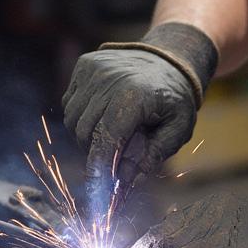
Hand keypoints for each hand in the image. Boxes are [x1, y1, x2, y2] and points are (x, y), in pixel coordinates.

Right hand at [62, 23, 217, 214]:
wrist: (171, 57)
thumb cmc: (176, 98)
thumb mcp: (177, 129)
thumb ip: (152, 156)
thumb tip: (126, 183)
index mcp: (135, 97)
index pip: (106, 140)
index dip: (98, 168)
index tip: (97, 190)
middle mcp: (109, 80)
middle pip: (84, 132)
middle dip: (95, 153)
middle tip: (113, 158)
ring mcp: (94, 70)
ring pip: (73, 119)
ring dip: (86, 135)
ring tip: (110, 133)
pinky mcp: (85, 65)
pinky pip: (70, 102)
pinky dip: (81, 116)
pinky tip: (102, 114)